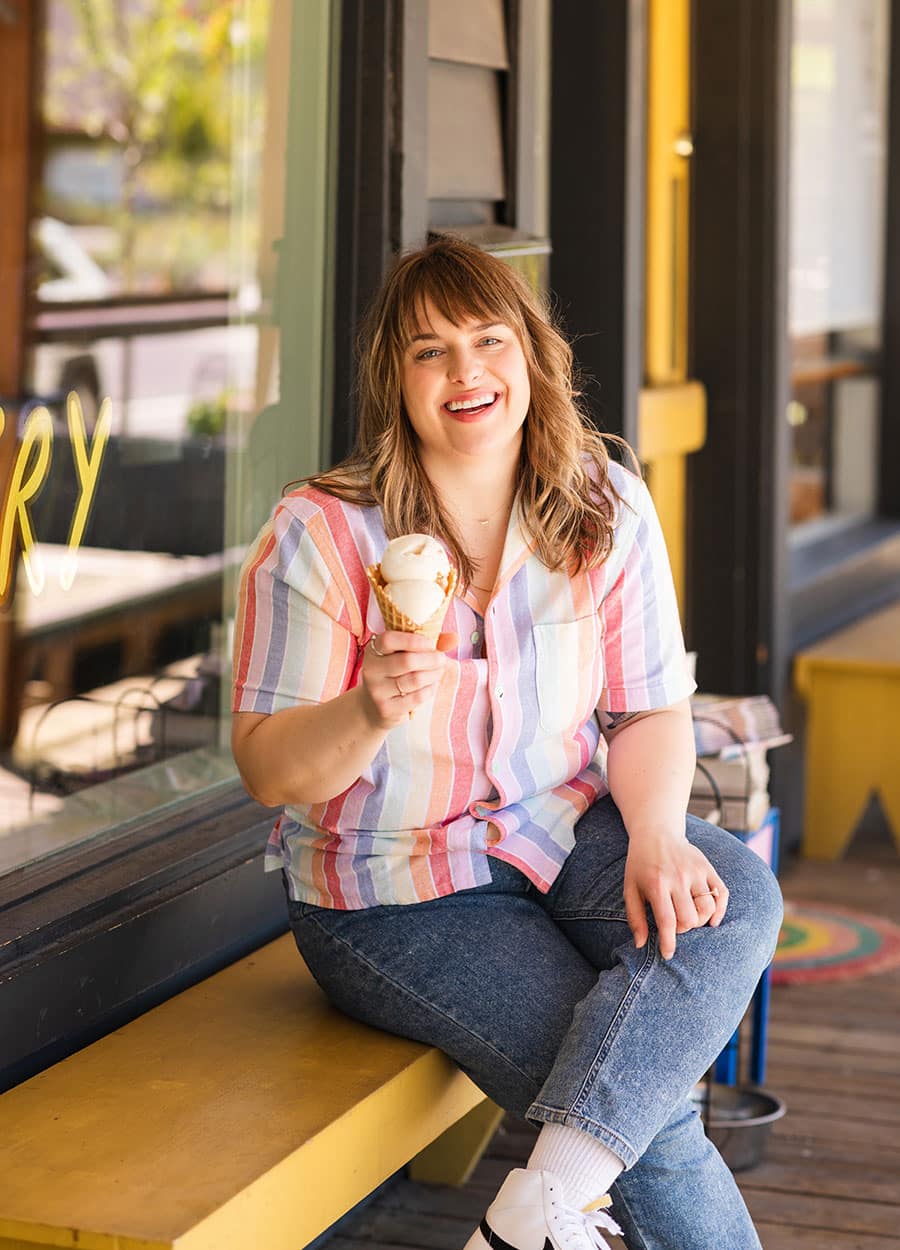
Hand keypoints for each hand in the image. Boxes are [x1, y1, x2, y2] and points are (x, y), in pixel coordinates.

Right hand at [361, 630, 457, 727]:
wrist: (372, 707)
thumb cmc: (394, 673)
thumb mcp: (405, 654)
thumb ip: (428, 644)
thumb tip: (454, 638)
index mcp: (373, 650)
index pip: (389, 640)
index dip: (413, 640)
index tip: (430, 643)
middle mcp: (371, 670)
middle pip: (407, 661)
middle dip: (431, 659)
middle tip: (441, 659)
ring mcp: (377, 691)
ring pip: (415, 680)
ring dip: (434, 674)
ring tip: (438, 671)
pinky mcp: (386, 709)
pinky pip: (417, 697)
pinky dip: (430, 690)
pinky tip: (430, 686)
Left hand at [623, 830, 727, 959]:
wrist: (656, 832)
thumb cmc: (640, 865)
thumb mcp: (630, 888)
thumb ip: (635, 917)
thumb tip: (640, 945)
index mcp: (656, 884)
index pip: (667, 921)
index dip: (669, 943)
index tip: (668, 955)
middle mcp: (678, 878)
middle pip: (690, 917)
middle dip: (684, 929)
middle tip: (676, 925)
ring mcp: (695, 871)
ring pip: (708, 908)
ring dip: (701, 920)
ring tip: (690, 918)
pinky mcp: (708, 867)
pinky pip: (722, 893)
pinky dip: (720, 910)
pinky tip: (712, 918)